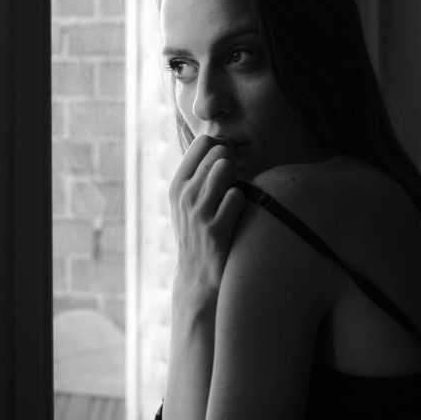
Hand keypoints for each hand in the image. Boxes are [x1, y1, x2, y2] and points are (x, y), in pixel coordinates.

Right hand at [169, 135, 245, 300]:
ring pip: (226, 168)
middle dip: (233, 163)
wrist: (197, 278)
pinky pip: (237, 196)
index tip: (228, 163)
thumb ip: (201, 174)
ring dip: (237, 180)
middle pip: (219, 151)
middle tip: (234, 184)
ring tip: (233, 198)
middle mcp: (184, 194)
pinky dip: (242, 204)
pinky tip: (237, 217)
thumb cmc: (200, 232)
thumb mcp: (189, 202)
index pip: (203, 141)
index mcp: (178, 184)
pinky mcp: (215, 229)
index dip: (223, 146)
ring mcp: (198, 212)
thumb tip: (224, 144)